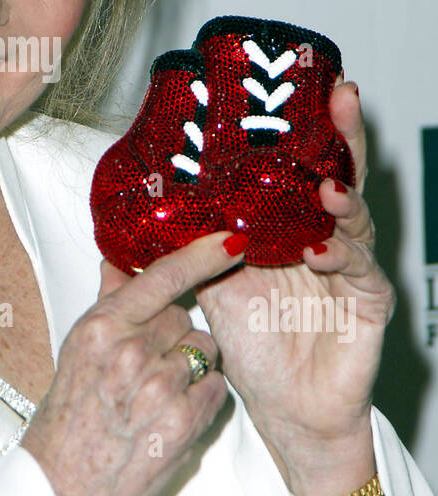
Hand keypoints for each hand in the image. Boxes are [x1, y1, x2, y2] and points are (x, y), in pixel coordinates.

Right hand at [21, 230, 245, 495]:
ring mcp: (159, 387)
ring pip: (206, 353)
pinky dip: (203, 400)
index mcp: (101, 328)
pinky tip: (173, 416)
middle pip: (186, 318)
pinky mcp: (184, 423)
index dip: (201, 254)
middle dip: (176, 336)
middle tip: (149, 366)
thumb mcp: (76, 353)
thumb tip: (120, 262)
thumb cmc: (67, 422)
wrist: (61, 491)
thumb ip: (107, 306)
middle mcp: (130, 352)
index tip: (230, 240)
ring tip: (159, 395)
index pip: (163, 276)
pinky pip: (217, 390)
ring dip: (193, 369)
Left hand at [193, 81, 395, 495]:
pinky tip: (322, 249)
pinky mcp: (368, 303)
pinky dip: (342, 258)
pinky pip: (360, 273)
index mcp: (288, 225)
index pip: (298, 165)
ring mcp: (351, 267)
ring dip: (341, 198)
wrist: (285, 410)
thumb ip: (186, 250)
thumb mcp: (210, 287)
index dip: (303, 127)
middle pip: (338, 174)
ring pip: (355, 219)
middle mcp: (325, 236)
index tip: (302, 85)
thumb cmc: (254, 345)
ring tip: (326, 185)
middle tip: (342, 96)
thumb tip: (128, 223)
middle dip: (342, 134)